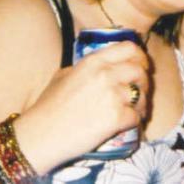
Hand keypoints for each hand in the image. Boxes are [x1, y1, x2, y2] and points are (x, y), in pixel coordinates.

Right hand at [12, 41, 149, 173]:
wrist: (40, 136)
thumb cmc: (47, 107)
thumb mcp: (63, 76)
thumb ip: (85, 68)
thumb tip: (103, 66)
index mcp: (93, 61)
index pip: (129, 48)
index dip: (140, 56)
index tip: (141, 65)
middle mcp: (105, 74)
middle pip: (140, 71)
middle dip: (144, 81)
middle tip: (140, 91)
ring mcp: (112, 95)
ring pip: (142, 94)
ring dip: (142, 103)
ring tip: (137, 109)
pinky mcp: (116, 118)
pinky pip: (137, 116)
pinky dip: (136, 121)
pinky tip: (130, 123)